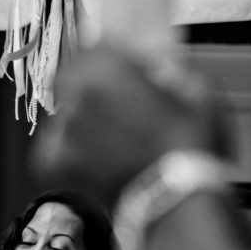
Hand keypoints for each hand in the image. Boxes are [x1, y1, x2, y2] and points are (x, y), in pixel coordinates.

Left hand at [32, 46, 221, 209]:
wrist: (176, 203)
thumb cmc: (190, 148)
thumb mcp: (198, 91)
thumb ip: (171, 71)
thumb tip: (158, 70)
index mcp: (104, 69)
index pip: (95, 46)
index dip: (112, 58)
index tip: (125, 68)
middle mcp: (75, 97)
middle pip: (73, 81)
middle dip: (92, 89)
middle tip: (117, 105)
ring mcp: (62, 133)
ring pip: (64, 115)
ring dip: (82, 122)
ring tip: (112, 140)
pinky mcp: (55, 166)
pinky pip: (53, 149)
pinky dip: (69, 152)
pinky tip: (94, 159)